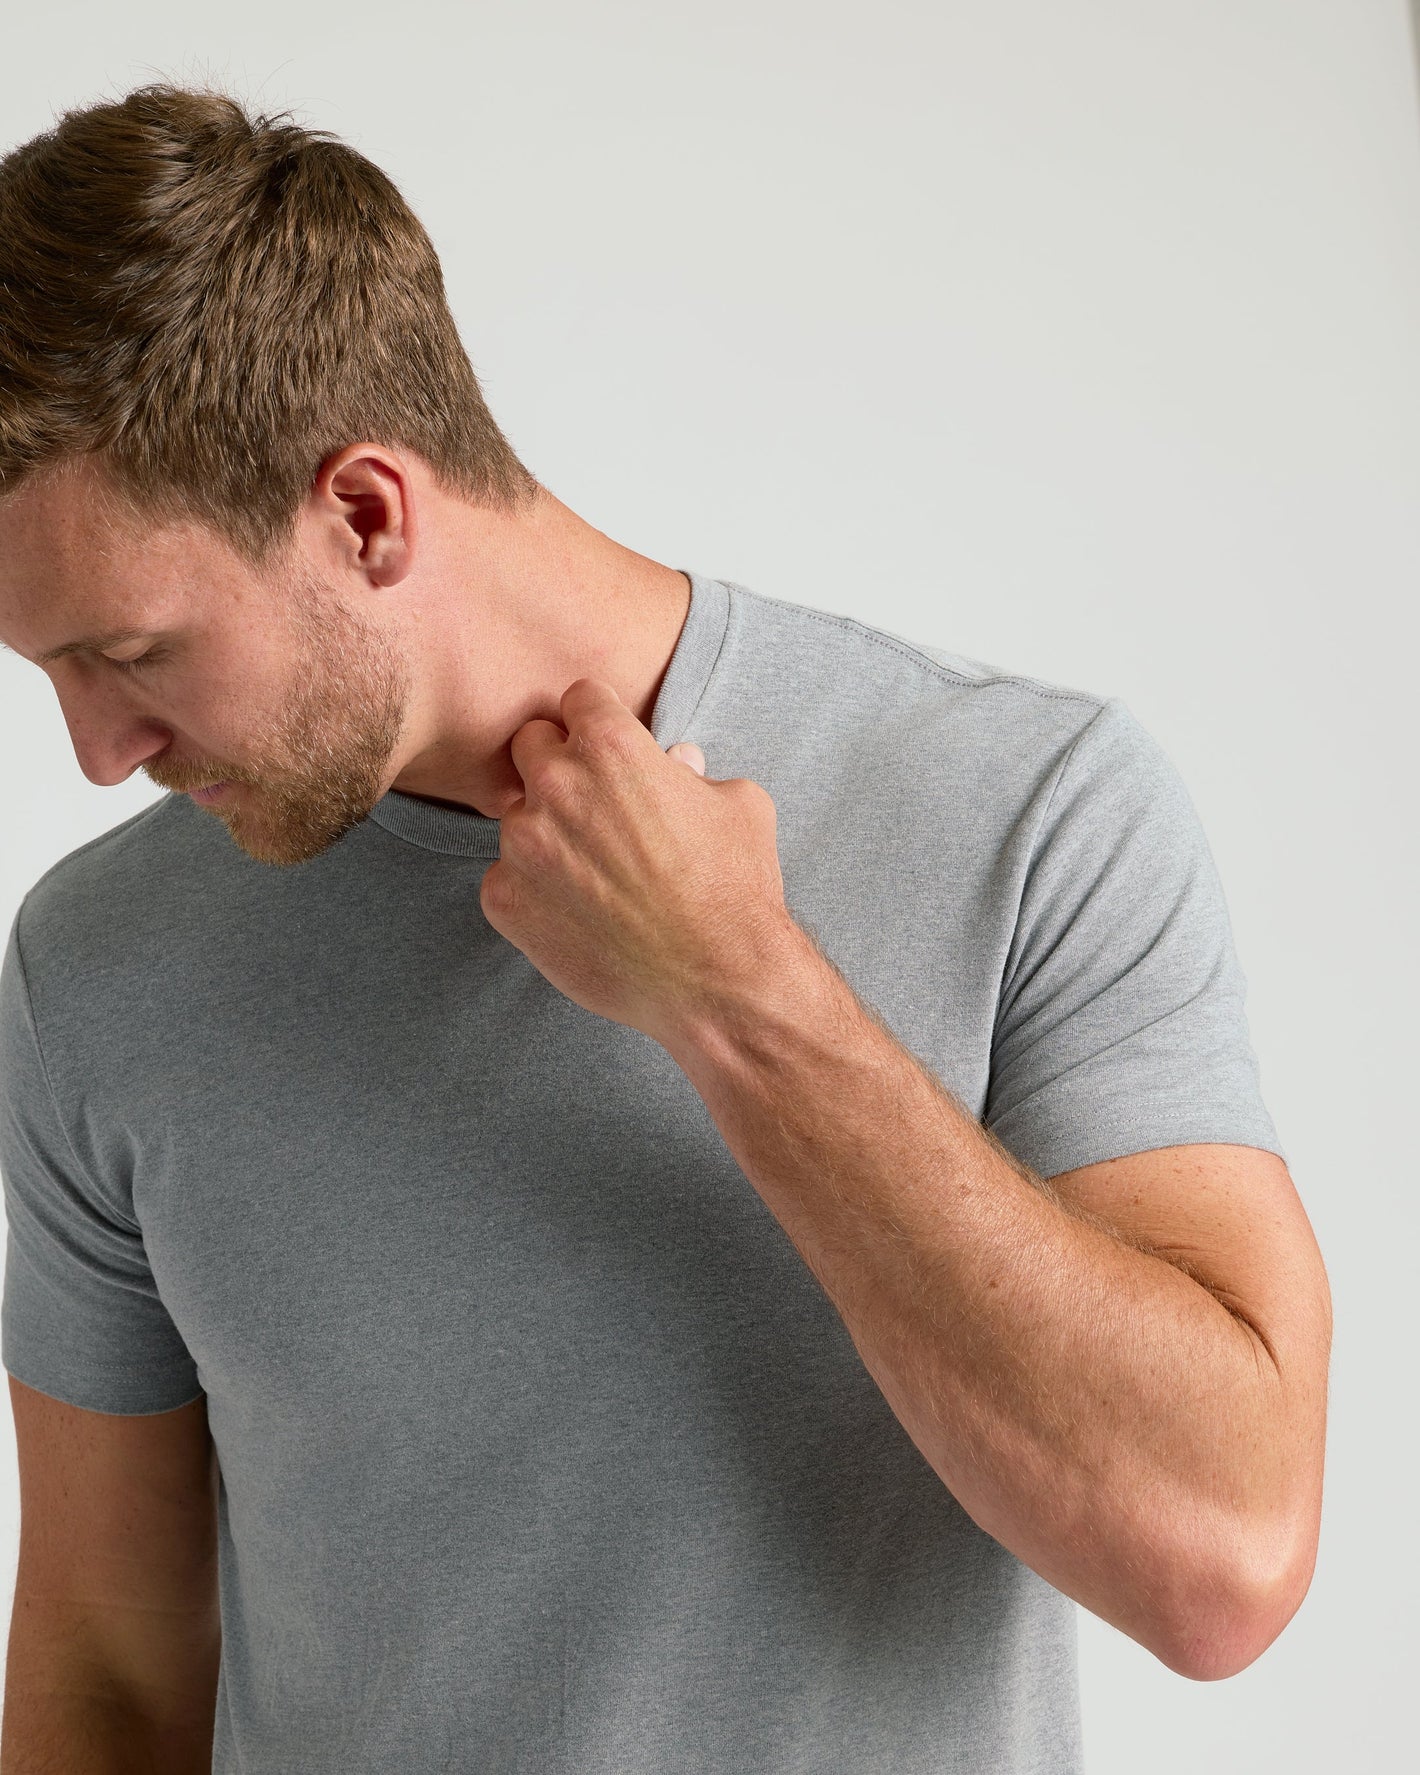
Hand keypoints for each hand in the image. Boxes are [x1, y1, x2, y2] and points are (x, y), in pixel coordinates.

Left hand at [479, 677, 793, 1046]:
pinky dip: (533, 890)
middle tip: (595, 807)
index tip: (609, 748)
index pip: (579, 697)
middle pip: (530, 744)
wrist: (717, 981)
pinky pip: (504, 877)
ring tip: (595, 874)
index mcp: (611, 748)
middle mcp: (556, 786)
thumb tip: (677, 765)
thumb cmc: (736, 889)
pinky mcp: (504, 900)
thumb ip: (696, 772)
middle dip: (559, 765)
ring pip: (517, 816)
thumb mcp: (739, 804)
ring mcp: (523, 845)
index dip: (599, 721)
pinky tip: (578, 912)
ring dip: (547, 834)